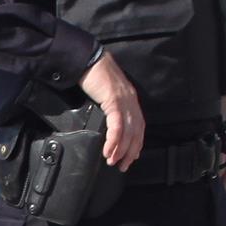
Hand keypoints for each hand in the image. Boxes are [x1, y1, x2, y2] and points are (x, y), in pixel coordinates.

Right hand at [79, 51, 143, 170]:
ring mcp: (124, 100)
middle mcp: (131, 101)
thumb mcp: (104, 93)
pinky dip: (114, 140)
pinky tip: (109, 150)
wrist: (87, 60)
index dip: (136, 143)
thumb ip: (108, 105)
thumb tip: (105, 120)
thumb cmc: (92, 75)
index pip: (138, 125)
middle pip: (136, 131)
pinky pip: (117, 125)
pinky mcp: (114, 101)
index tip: (131, 156)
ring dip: (121, 149)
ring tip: (113, 161)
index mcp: (129, 99)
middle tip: (123, 165)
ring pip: (128, 131)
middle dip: (131, 151)